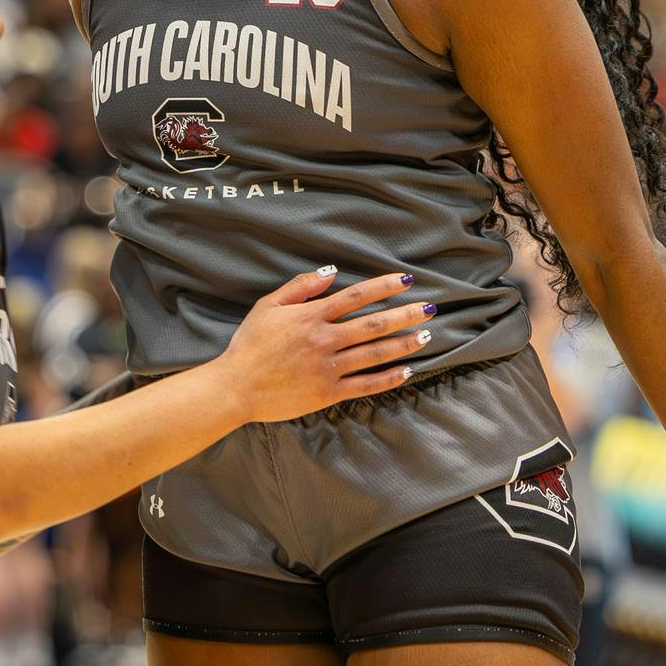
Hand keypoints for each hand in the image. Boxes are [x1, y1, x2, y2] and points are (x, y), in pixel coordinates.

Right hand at [214, 268, 436, 423]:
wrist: (236, 386)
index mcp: (311, 317)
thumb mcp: (268, 306)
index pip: (356, 296)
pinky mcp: (329, 393)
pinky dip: (388, 378)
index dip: (384, 287)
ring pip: (375, 353)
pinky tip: (407, 371)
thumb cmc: (249, 344)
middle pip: (374, 324)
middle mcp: (325, 340)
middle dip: (405, 315)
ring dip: (403, 344)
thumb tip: (331, 273)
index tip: (406, 281)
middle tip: (430, 308)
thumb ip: (300, 288)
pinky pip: (366, 385)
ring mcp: (329, 368)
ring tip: (425, 336)